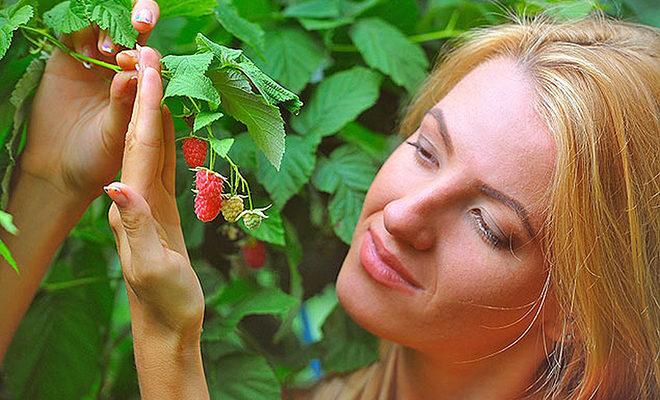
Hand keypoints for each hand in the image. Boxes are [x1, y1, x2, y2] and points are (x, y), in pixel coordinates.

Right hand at [18, 0, 160, 201]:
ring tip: (104, 50)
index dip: (151, 56)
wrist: (60, 171)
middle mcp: (121, 74)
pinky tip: (83, 49)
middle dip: (136, 28)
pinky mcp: (66, 61)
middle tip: (134, 33)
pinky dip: (80, 34)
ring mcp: (94, 66)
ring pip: (104, 32)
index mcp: (142, 91)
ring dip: (108, 32)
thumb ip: (124, 107)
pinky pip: (74, 35)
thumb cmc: (97, 160)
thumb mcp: (116, 137)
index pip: (152, 63)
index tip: (145, 58)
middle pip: (134, 37)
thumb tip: (132, 76)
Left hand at [106, 46, 204, 338]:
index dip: (144, 107)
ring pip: (151, 147)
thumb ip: (137, 226)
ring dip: (154, 111)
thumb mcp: (152, 267)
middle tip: (152, 54)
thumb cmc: (165, 301)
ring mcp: (148, 203)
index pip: (138, 147)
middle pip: (140, 138)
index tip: (150, 69)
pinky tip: (171, 123)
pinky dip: (167, 139)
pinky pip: (164, 165)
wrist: (167, 323)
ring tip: (160, 77)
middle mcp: (134, 198)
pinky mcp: (163, 210)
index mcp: (132, 206)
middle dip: (144, 95)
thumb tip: (118, 186)